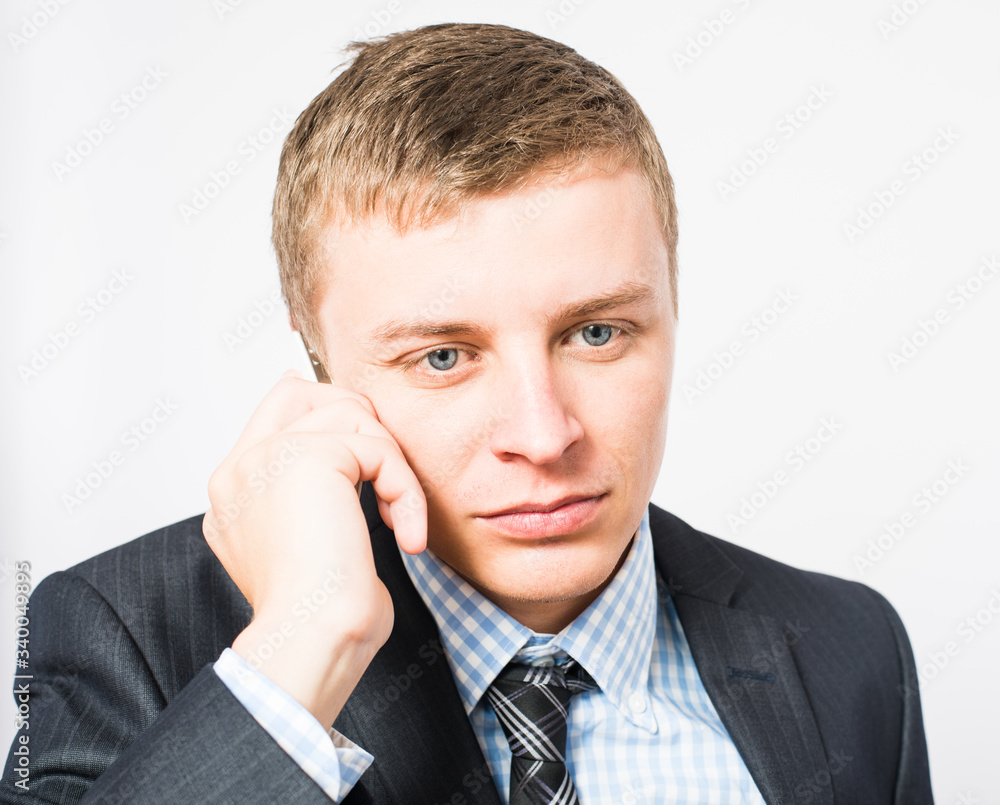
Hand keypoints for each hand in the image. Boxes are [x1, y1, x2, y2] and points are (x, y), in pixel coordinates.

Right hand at [203, 368, 425, 726]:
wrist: (313, 640)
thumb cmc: (321, 613)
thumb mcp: (312, 545)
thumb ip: (314, 493)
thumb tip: (342, 448)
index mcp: (235, 491)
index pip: (274, 412)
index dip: (326, 412)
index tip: (367, 451)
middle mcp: (241, 470)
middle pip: (302, 392)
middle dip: (358, 422)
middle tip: (384, 477)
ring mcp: (266, 459)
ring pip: (349, 412)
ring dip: (390, 463)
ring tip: (396, 516)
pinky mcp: (305, 458)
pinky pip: (379, 448)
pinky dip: (405, 488)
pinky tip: (406, 533)